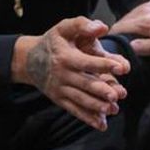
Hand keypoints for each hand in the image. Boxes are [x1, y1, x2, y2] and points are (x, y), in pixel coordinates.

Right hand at [17, 16, 130, 130]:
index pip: (87, 62)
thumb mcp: (64, 27)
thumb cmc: (53, 41)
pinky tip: (101, 124)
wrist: (28, 59)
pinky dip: (87, 118)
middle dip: (102, 90)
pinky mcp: (59, 99)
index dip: (104, 65)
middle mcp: (62, 75)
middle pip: (85, 84)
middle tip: (117, 95)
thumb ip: (83, 24)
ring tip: (113, 109)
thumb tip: (103, 27)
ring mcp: (60, 89)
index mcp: (65, 56)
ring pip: (80, 99)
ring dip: (97, 106)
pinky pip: (74, 110)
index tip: (121, 68)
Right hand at [111, 0, 149, 57]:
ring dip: (128, 28)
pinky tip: (144, 32)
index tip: (112, 50)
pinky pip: (140, 13)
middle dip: (119, 35)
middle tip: (121, 49)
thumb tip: (130, 47)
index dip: (112, 40)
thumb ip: (148, 48)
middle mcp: (145, 10)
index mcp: (146, 22)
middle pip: (122, 22)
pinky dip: (137, 22)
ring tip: (131, 42)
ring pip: (130, 17)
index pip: (118, 29)